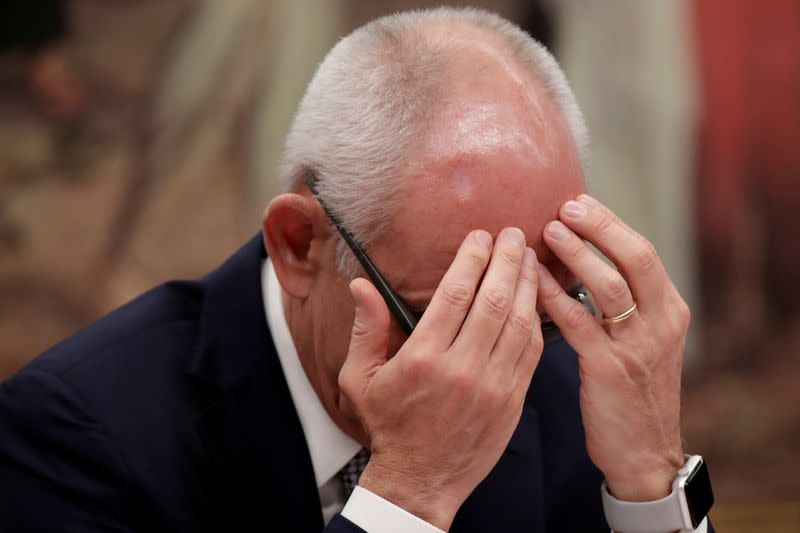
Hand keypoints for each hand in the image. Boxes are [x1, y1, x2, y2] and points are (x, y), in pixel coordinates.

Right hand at [338, 228, 542, 530]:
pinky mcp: (512, 399)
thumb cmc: (389, 425)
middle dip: (506, 260)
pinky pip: (530, 351)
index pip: (456, 294)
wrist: (421, 480)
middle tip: (512, 234)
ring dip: (527, 284)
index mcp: (423, 358)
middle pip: (494, 300)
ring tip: (528, 257)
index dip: (472, 258)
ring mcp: (492, 385)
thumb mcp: (360, 378)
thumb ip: (365, 328)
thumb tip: (361, 284)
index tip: (480, 236)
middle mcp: (461, 369)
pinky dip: (536, 319)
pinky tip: (535, 298)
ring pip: (519, 322)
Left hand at [538, 194, 687, 501]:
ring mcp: (637, 346)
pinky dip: (554, 297)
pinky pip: (578, 323)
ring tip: (547, 232)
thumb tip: (581, 261)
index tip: (578, 202)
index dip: (610, 223)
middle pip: (634, 258)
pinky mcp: (609, 369)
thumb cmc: (633, 391)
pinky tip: (532, 281)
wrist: (644, 451)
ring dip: (576, 255)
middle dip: (598, 227)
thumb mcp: (643, 341)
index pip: (642, 252)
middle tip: (563, 206)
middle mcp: (660, 322)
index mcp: (669, 310)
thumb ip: (622, 304)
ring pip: (608, 286)